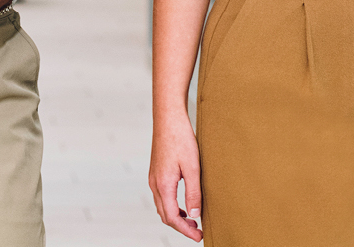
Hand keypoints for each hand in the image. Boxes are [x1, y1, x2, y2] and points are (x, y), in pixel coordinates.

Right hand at [149, 115, 203, 241]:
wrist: (168, 119)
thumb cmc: (181, 139)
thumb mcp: (193, 167)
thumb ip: (193, 192)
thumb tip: (195, 215)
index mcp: (163, 185)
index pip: (172, 217)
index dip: (186, 230)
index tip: (199, 237)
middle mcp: (155, 184)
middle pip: (165, 215)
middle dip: (181, 227)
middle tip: (198, 232)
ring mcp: (153, 178)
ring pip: (162, 207)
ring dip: (176, 217)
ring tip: (193, 221)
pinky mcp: (156, 173)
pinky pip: (162, 197)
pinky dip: (172, 206)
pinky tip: (184, 204)